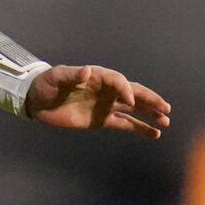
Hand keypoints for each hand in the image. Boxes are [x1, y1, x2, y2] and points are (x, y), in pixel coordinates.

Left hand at [23, 64, 170, 137]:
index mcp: (98, 77)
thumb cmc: (47, 84)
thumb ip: (72, 75)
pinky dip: (140, 128)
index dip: (126, 90)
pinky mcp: (103, 120)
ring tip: (166, 120)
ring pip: (134, 109)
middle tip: (166, 108)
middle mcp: (107, 90)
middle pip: (134, 93)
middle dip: (150, 100)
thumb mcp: (57, 77)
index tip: (131, 101)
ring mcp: (107, 105)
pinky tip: (154, 133)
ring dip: (150, 114)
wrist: (37, 101)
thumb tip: (86, 71)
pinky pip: (126, 124)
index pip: (119, 81)